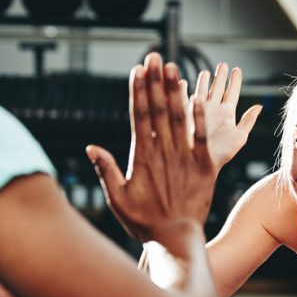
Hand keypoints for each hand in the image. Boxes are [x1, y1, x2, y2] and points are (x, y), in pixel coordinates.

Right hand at [88, 52, 224, 242]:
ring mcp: (185, 159)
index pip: (138, 117)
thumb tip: (91, 147)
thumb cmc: (144, 222)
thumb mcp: (118, 199)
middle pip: (158, 111)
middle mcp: (163, 154)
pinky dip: (200, 118)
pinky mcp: (205, 168)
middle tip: (154, 56)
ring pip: (179, 119)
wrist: (176, 239)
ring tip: (172, 68)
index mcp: (141, 158)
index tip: (137, 70)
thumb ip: (105, 171)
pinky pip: (202, 138)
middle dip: (155, 82)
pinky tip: (198, 97)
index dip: (138, 92)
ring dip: (175, 92)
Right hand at [190, 63, 261, 168]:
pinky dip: (183, 90)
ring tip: (206, 71)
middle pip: (217, 88)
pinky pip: (184, 98)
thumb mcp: (239, 137)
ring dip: (204, 80)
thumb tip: (259, 106)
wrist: (201, 162)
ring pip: (202, 90)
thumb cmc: (221, 153)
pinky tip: (183, 82)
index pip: (232, 93)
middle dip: (220, 76)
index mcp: (226, 114)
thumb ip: (248, 120)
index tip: (237, 70)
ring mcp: (199, 110)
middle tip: (223, 65)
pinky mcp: (185, 113)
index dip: (235, 81)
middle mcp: (213, 110)